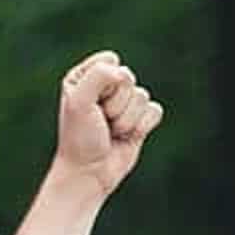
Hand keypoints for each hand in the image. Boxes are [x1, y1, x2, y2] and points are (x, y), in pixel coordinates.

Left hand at [52, 49, 164, 195]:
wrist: (89, 173)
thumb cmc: (80, 138)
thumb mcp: (79, 102)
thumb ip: (98, 76)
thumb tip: (124, 74)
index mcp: (83, 76)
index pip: (110, 61)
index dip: (104, 82)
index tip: (89, 104)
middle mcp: (104, 85)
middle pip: (128, 78)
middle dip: (115, 104)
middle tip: (100, 121)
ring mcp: (123, 102)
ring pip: (142, 96)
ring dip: (126, 119)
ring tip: (110, 131)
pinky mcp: (140, 117)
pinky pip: (155, 110)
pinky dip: (141, 126)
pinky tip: (126, 136)